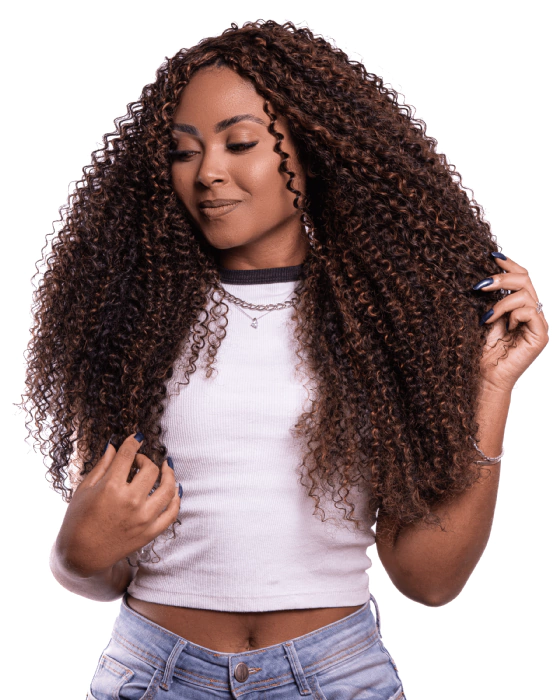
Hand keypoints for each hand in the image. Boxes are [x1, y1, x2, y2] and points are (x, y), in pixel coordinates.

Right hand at [57, 432, 180, 576]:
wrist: (81, 556)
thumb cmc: (78, 520)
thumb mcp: (84, 489)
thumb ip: (103, 466)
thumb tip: (113, 445)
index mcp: (111, 488)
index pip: (128, 455)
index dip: (134, 442)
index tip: (137, 438)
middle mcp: (130, 502)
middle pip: (151, 470)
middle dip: (145, 460)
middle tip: (139, 462)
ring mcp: (143, 518)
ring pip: (168, 489)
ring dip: (169, 475)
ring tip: (166, 468)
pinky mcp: (150, 532)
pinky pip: (172, 513)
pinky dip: (176, 499)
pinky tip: (174, 489)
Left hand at [473, 252, 548, 393]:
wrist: (483, 377)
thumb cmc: (479, 351)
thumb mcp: (481, 317)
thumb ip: (488, 298)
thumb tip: (482, 274)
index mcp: (519, 306)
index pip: (521, 277)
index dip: (509, 264)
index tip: (491, 255)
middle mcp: (532, 313)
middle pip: (525, 280)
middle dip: (502, 277)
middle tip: (480, 284)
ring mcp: (538, 324)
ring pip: (526, 294)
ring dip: (501, 302)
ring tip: (486, 317)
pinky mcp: (540, 336)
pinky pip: (530, 312)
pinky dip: (512, 314)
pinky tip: (501, 326)